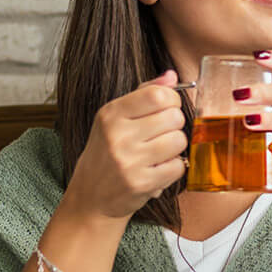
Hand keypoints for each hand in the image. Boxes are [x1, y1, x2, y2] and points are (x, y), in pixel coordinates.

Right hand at [64, 70, 188, 220]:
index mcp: (111, 113)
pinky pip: (178, 167)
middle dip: (174, 125)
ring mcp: (129, 161)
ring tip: (159, 152)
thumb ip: (144, 94)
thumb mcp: (116, 118)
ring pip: (179, 141)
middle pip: (174, 117)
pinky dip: (173, 168)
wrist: (91, 196)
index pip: (158, 95)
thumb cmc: (107, 153)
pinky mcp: (141, 183)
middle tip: (161, 134)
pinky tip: (158, 169)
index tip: (167, 108)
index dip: (172, 100)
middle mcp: (117, 135)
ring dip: (175, 147)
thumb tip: (172, 76)